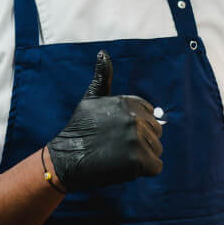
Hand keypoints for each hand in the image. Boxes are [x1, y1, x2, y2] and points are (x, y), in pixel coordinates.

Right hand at [45, 50, 162, 190]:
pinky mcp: (137, 160)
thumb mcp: (90, 99)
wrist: (66, 159)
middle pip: (157, 133)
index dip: (137, 127)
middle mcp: (134, 118)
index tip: (118, 133)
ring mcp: (136, 139)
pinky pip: (156, 166)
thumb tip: (102, 53)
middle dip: (141, 142)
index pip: (151, 115)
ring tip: (119, 157)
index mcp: (128, 102)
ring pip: (157, 150)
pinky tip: (124, 168)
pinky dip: (144, 171)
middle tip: (117, 147)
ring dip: (143, 157)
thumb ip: (102, 77)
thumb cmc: (79, 129)